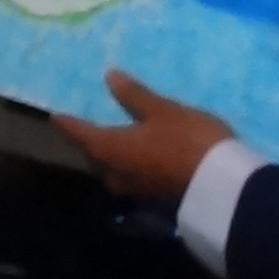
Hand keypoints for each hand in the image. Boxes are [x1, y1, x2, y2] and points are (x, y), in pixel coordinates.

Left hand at [51, 69, 235, 204]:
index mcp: (108, 148)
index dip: (68, 123)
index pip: (79, 133)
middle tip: (86, 129)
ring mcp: (133, 192)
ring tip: (113, 143)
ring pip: (112, 171)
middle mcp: (113, 174)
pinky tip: (139, 161)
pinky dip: (130, 168)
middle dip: (89, 142)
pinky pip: (132, 180)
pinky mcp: (152, 202)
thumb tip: (109, 76)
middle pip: (93, 156)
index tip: (56, 116)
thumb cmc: (187, 140)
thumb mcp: (162, 111)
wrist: (222, 188)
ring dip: (110, 157)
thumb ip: (134, 96)